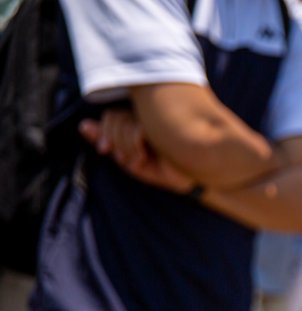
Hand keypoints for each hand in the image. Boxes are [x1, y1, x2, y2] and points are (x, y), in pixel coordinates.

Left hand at [79, 110, 194, 193]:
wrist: (193, 179)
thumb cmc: (164, 169)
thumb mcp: (129, 159)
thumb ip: (107, 142)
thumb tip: (82, 125)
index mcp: (139, 120)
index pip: (110, 115)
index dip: (102, 131)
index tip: (105, 151)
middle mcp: (148, 115)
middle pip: (112, 115)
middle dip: (112, 140)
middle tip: (124, 159)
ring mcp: (156, 116)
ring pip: (121, 120)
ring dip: (123, 146)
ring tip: (137, 160)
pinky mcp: (163, 121)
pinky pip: (134, 127)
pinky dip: (132, 145)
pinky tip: (143, 157)